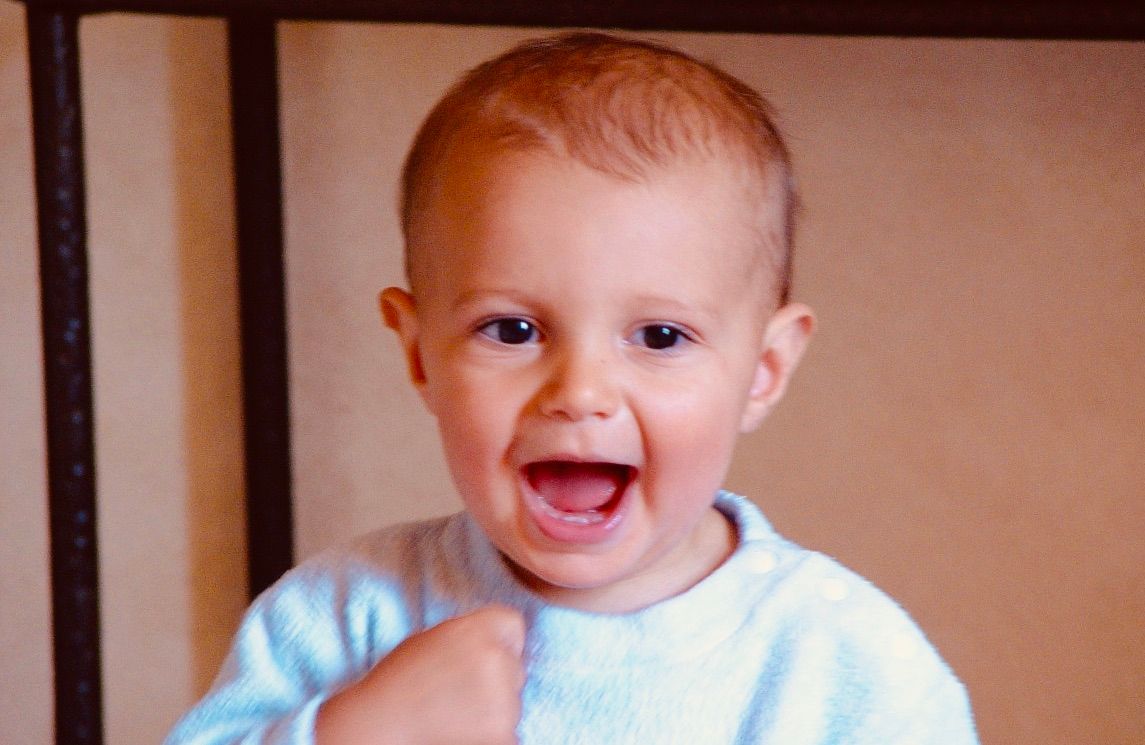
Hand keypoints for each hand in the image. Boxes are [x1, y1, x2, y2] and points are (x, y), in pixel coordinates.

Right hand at [316, 605, 526, 744]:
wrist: (380, 728)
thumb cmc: (397, 684)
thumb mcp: (431, 640)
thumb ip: (468, 635)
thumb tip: (496, 642)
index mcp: (475, 630)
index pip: (513, 624)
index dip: (499, 641)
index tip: (485, 657)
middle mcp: (495, 659)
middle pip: (515, 665)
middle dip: (497, 678)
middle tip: (459, 692)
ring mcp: (504, 700)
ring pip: (512, 701)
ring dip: (494, 709)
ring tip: (453, 715)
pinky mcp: (505, 735)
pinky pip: (508, 731)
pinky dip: (490, 735)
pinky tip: (461, 733)